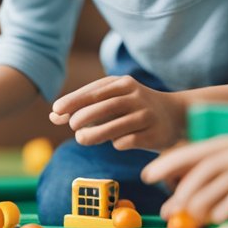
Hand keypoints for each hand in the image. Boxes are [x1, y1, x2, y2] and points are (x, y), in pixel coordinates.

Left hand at [49, 75, 183, 151]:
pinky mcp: (155, 133)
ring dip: (96, 132)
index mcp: (122, 84)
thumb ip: (84, 107)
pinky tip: (116, 142)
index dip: (74, 100)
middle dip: (85, 115)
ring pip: (118, 124)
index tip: (56, 109)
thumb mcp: (110, 101)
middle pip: (106, 105)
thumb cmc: (133, 108)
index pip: (94, 91)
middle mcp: (136, 96)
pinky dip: (118, 142)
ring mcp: (146, 114)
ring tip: (81, 138)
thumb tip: (54, 115)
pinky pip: (131, 140)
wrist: (174, 115)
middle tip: (71, 126)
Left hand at [141, 133, 227, 221]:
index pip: (193, 150)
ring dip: (195, 207)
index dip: (167, 163)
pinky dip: (220, 213)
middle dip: (176, 192)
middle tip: (166, 211)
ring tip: (190, 220)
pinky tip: (216, 221)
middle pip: (197, 170)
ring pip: (211, 188)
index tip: (147, 176)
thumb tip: (193, 189)